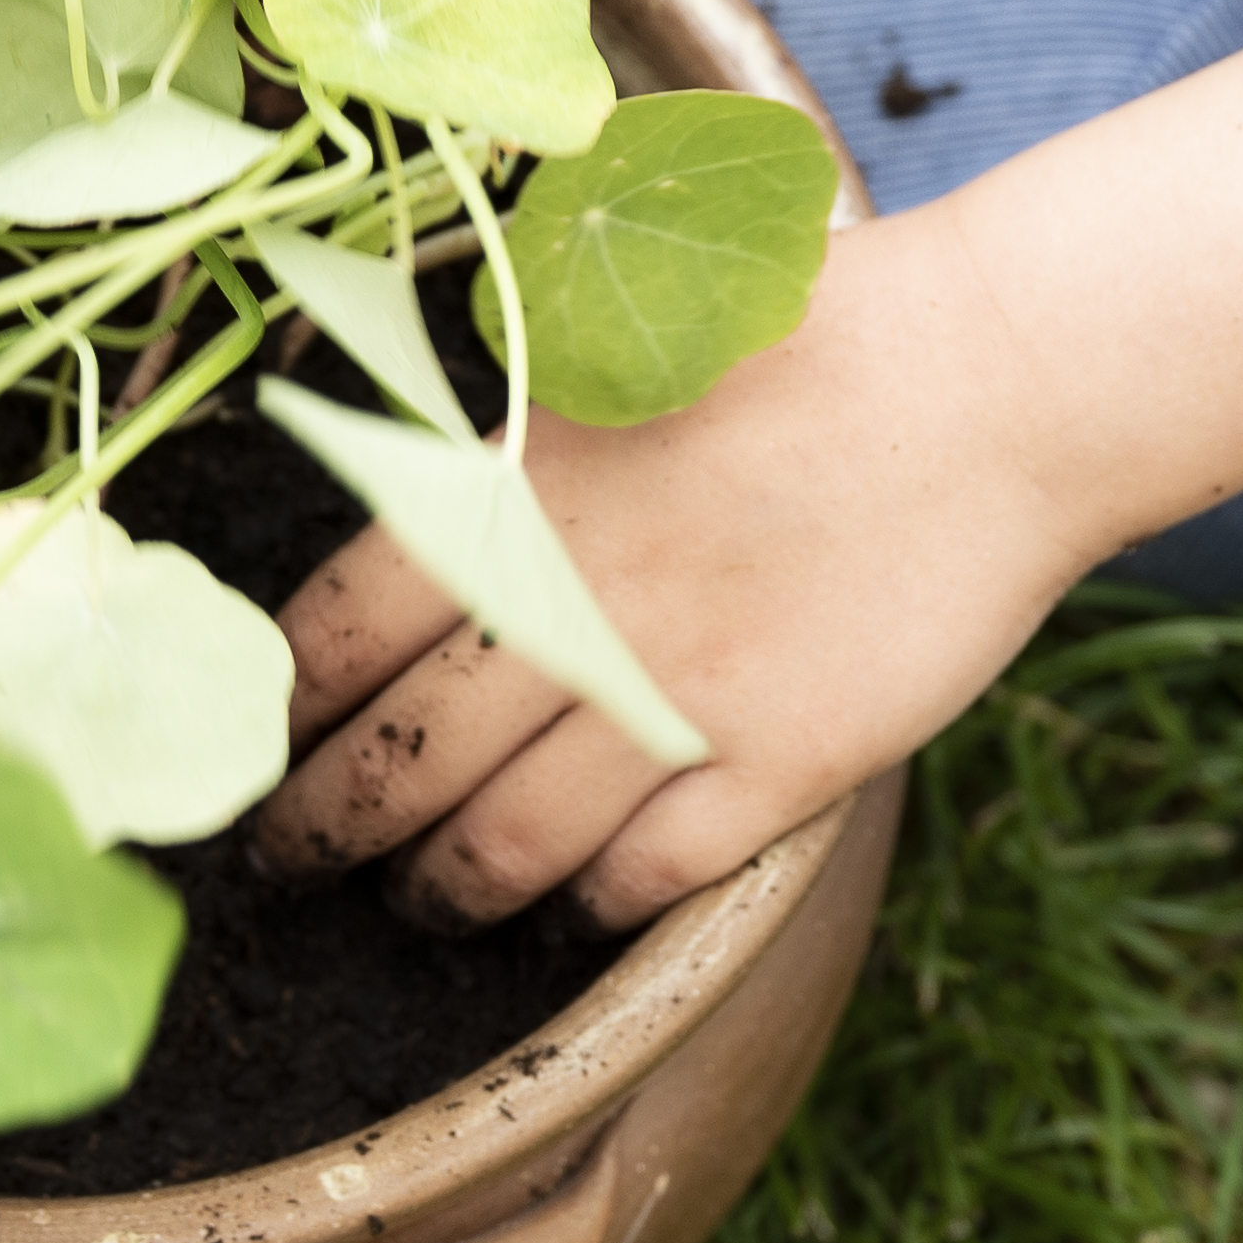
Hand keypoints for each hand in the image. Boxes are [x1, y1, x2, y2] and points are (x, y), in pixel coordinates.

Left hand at [251, 214, 1099, 929]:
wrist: (988, 378)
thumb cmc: (802, 336)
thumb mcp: (609, 346)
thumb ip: (502, 440)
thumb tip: (399, 498)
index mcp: (508, 496)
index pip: (330, 636)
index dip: (276, 713)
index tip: (254, 746)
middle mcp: (569, 607)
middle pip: (394, 764)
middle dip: (324, 831)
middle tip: (295, 857)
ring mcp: (673, 697)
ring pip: (504, 844)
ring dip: (443, 889)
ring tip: (423, 900)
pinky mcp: (779, 762)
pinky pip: (644, 876)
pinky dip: (587, 905)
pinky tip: (570, 905)